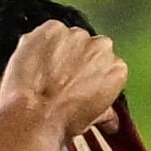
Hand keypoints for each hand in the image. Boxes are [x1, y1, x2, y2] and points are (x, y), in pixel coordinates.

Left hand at [0, 21, 126, 138]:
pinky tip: (34, 63)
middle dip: (78, 60)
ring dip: (59, 51)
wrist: (33, 115)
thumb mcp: (91, 120)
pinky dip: (40, 44)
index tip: (82, 84)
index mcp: (116, 69)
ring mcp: (75, 36)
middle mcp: (101, 47)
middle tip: (62, 80)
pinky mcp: (51, 28)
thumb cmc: (62, 121)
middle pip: (90, 48)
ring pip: (68, 39)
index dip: (92, 75)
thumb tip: (109, 119)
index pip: (108, 66)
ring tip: (44, 73)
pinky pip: (47, 33)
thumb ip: (105, 111)